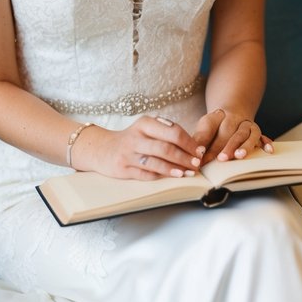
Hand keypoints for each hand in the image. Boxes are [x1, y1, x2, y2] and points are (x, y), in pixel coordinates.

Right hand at [76, 116, 201, 180]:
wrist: (102, 149)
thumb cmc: (132, 140)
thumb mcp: (146, 129)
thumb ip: (166, 133)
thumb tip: (194, 146)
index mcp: (144, 123)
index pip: (172, 131)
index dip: (189, 142)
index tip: (200, 151)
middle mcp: (136, 137)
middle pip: (166, 147)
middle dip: (185, 157)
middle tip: (197, 163)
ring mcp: (128, 154)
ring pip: (157, 162)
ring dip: (175, 169)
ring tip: (188, 173)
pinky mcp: (123, 168)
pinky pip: (146, 174)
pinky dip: (162, 176)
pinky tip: (172, 177)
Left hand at [193, 108, 272, 162]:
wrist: (231, 114)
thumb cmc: (215, 125)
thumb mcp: (204, 126)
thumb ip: (199, 139)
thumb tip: (194, 155)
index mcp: (222, 116)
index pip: (215, 130)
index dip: (209, 145)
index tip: (203, 159)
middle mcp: (238, 120)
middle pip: (233, 133)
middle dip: (227, 147)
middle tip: (221, 159)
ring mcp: (249, 126)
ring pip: (249, 135)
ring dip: (245, 146)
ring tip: (239, 155)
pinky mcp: (258, 133)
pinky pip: (264, 138)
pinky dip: (266, 143)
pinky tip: (268, 151)